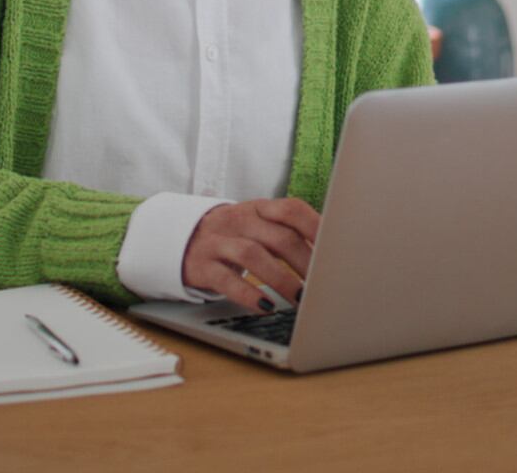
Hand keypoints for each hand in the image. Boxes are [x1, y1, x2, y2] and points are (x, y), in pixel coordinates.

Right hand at [182, 197, 319, 312]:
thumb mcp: (256, 225)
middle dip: (305, 262)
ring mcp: (218, 242)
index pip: (291, 209)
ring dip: (281, 278)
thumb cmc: (232, 236)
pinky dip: (247, 294)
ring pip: (253, 255)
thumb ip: (286, 234)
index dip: (316, 226)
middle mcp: (239, 221)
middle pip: (278, 237)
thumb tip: (331, 254)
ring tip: (301, 299)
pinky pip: (225, 279)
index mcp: (258, 209)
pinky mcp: (202, 266)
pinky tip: (265, 307)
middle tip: (325, 284)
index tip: (338, 247)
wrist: (178, 238)